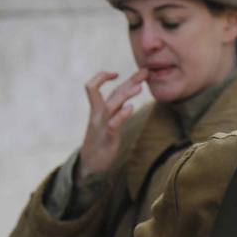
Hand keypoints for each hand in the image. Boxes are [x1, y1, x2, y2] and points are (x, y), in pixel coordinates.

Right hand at [78, 69, 147, 183]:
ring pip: (111, 105)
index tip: (117, 73)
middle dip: (129, 81)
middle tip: (145, 71)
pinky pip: (113, 124)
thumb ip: (114, 108)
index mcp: (96, 109)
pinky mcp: (108, 138)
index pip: (94, 86)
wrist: (90, 164)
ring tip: (140, 87)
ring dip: (125, 94)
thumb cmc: (100, 140)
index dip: (103, 76)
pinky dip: (121, 115)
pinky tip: (131, 108)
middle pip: (112, 92)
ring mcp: (102, 125)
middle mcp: (98, 114)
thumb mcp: (106, 121)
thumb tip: (125, 96)